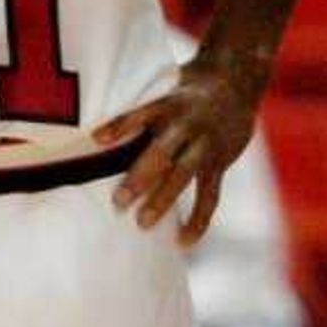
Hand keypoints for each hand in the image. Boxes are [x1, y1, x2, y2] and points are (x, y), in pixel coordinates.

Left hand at [92, 52, 262, 243]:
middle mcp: (188, 124)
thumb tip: (91, 141)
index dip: (121, 125)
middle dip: (140, 177)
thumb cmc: (184, 97)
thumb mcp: (163, 95)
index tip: (97, 139)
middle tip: (118, 201)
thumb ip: (137, 118)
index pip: (142, 114)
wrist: (235, 84)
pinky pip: (210, 195)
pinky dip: (198, 220)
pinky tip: (183, 242)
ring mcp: (206, 144)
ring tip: (142, 224)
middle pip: (163, 151)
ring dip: (164, 199)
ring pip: (184, 174)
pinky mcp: (221, 162)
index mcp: (169, 105)